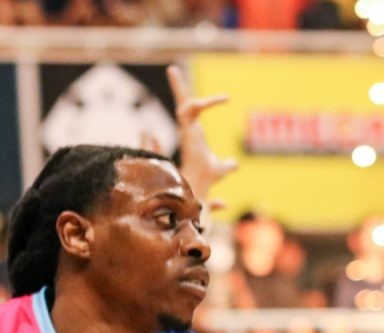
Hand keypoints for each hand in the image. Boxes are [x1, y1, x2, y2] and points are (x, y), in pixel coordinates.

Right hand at [167, 65, 236, 202]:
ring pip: (184, 105)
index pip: (193, 113)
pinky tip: (222, 99)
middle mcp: (188, 131)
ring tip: (174, 72)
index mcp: (194, 135)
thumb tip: (235, 165)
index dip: (206, 102)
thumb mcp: (220, 170)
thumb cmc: (206, 181)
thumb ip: (226, 167)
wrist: (198, 189)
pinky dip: (203, 103)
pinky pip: (189, 111)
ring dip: (180, 89)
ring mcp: (186, 131)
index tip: (227, 98)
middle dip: (178, 87)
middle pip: (182, 104)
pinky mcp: (187, 133)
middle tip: (172, 70)